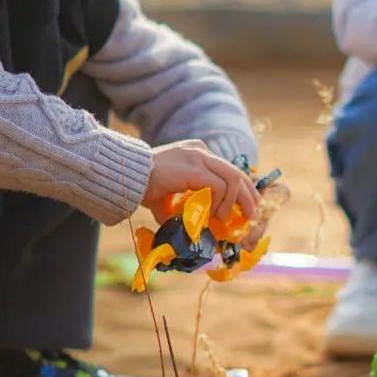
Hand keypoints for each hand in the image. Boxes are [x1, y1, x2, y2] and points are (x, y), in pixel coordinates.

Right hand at [143, 141, 259, 226]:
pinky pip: (220, 186)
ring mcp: (198, 157)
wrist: (124, 177)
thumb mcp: (171, 195)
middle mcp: (201, 151)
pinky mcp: (194, 168)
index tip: (247, 206)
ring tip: (226, 218)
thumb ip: (187, 204)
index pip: (228, 169)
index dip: (242, 188)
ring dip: (234, 201)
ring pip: (232, 178)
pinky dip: (221, 202)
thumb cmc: (142, 187)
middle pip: (236, 172)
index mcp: (196, 153)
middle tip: (252, 215)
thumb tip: (199, 225)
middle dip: (248, 195)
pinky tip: (213, 214)